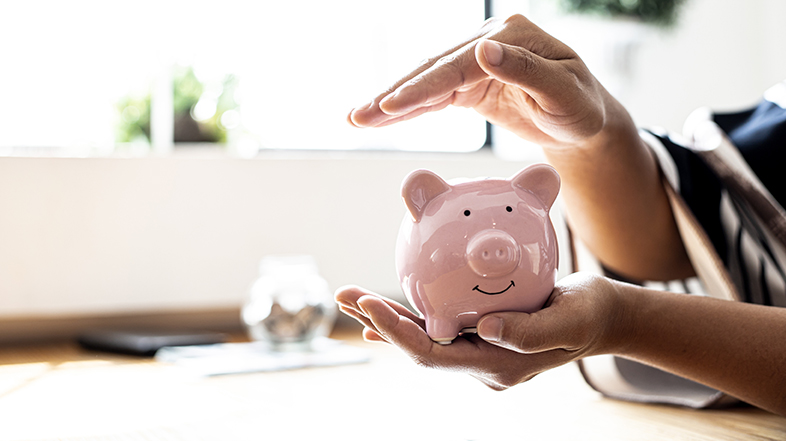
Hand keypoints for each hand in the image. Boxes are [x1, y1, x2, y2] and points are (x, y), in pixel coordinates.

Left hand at [334, 272, 622, 389]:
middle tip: (344, 293)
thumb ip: (532, 331)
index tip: (369, 306)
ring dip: (386, 318)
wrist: (602, 319)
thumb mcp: (571, 319)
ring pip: (424, 336)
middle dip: (379, 322)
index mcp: (498, 366)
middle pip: (419, 347)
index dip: (397, 334)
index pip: (435, 355)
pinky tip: (380, 314)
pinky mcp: (480, 335)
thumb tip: (486, 329)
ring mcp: (479, 351)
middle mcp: (481, 364)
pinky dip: (408, 320)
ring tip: (350, 296)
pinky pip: (437, 329)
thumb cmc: (591, 314)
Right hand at [347, 14, 610, 149]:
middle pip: (432, 69)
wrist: (584, 122)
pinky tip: (382, 119)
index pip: (458, 64)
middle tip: (358, 116)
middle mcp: (488, 42)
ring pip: (426, 82)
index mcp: (511, 36)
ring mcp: (477, 61)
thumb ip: (527, 71)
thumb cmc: (581, 108)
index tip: (391, 105)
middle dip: (393, 95)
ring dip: (391, 102)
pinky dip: (409, 109)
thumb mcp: (564, 92)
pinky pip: (435, 97)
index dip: (422, 87)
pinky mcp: (471, 83)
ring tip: (356, 119)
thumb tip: (484, 50)